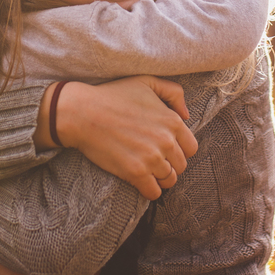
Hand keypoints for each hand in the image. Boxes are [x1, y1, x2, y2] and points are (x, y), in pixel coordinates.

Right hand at [37, 76, 197, 200]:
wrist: (82, 112)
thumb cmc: (113, 95)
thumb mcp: (147, 82)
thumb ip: (173, 92)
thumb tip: (186, 115)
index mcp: (173, 121)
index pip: (191, 148)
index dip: (179, 150)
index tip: (165, 149)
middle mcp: (167, 141)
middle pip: (181, 166)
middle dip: (169, 164)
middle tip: (153, 159)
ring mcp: (152, 158)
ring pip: (169, 180)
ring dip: (159, 178)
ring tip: (147, 170)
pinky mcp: (136, 173)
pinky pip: (154, 193)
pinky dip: (149, 190)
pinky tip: (140, 181)